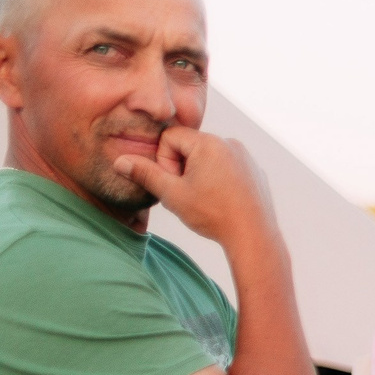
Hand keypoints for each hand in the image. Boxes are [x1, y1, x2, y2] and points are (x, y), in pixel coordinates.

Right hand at [110, 123, 278, 250]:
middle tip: (190, 193)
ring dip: (199, 174)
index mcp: (209, 142)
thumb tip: (120, 161)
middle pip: (189, 146)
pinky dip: (219, 179)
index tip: (175, 183)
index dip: (165, 161)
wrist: (254, 237)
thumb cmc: (213, 215)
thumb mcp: (172, 194)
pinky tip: (223, 201)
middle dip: (182, 167)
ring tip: (207, 198)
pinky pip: (228, 167)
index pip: (170, 137)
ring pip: (208, 157)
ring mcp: (245, 156)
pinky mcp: (255, 170)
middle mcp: (229, 143)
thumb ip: (145, 174)